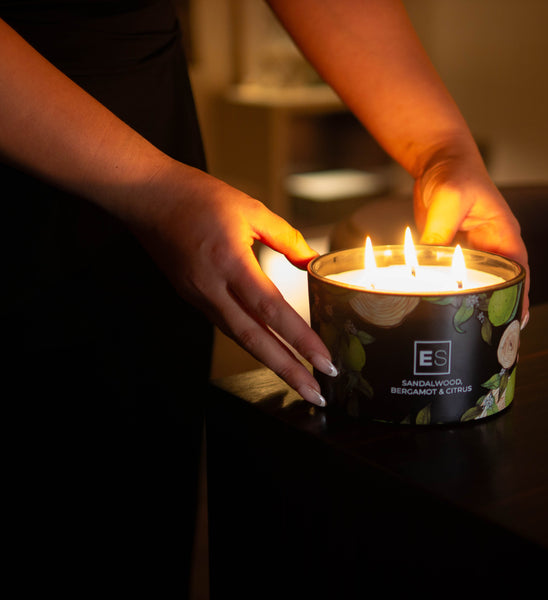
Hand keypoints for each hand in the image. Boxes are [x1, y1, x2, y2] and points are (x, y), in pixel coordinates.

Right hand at [131, 161, 336, 405]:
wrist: (148, 198)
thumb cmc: (197, 197)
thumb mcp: (250, 209)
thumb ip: (286, 238)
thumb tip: (312, 262)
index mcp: (230, 261)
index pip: (272, 310)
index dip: (300, 339)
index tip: (324, 361)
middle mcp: (212, 287)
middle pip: (255, 339)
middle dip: (288, 370)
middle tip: (316, 394)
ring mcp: (199, 297)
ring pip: (240, 338)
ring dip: (271, 361)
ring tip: (298, 380)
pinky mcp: (193, 298)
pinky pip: (227, 326)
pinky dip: (252, 343)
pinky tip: (269, 350)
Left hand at [413, 154, 529, 323]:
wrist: (437, 161)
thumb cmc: (455, 172)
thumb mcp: (450, 199)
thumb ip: (441, 230)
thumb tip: (428, 259)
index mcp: (502, 234)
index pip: (518, 271)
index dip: (519, 296)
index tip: (517, 319)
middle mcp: (489, 245)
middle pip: (497, 282)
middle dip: (494, 305)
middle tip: (487, 332)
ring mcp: (469, 248)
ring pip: (473, 280)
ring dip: (468, 298)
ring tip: (462, 324)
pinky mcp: (449, 249)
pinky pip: (449, 273)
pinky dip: (445, 286)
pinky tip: (436, 301)